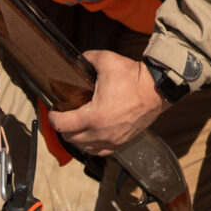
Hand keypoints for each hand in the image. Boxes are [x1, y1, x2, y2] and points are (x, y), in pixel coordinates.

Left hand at [48, 50, 170, 156]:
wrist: (157, 89)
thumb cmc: (134, 78)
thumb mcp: (106, 61)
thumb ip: (87, 59)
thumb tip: (79, 60)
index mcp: (94, 116)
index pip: (63, 125)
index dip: (53, 118)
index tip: (53, 111)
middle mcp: (101, 133)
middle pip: (70, 138)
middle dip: (63, 127)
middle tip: (63, 116)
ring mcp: (112, 140)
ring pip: (84, 148)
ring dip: (76, 138)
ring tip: (74, 126)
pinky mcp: (121, 142)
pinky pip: (99, 152)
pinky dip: (91, 146)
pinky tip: (89, 137)